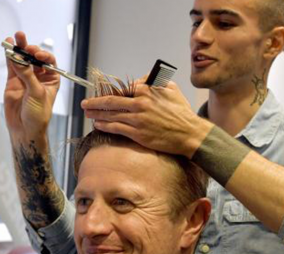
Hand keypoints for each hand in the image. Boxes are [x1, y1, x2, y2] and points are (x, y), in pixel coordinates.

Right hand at [4, 31, 59, 142]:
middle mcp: (40, 77)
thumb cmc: (38, 115)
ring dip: (20, 48)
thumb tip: (19, 58)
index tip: (37, 55)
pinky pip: (12, 65)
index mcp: (52, 80)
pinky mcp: (14, 81)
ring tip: (17, 36)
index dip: (44, 55)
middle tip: (26, 46)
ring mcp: (26, 78)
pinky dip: (10, 55)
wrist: (25, 128)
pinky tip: (8, 44)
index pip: (50, 62)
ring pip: (23, 59)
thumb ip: (28, 76)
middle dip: (31, 49)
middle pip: (36, 58)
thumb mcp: (37, 94)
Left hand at [81, 79, 209, 157]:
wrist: (190, 134)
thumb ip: (154, 81)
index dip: (110, 92)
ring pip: (110, 115)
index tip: (102, 95)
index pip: (123, 89)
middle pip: (110, 101)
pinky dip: (104, 125)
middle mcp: (139, 103)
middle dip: (94, 102)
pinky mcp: (137, 134)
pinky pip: (116, 128)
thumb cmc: (182, 112)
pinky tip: (97, 124)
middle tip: (84, 103)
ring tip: (87, 113)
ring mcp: (137, 119)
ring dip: (96, 114)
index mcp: (147, 90)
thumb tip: (140, 81)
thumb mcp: (171, 89)